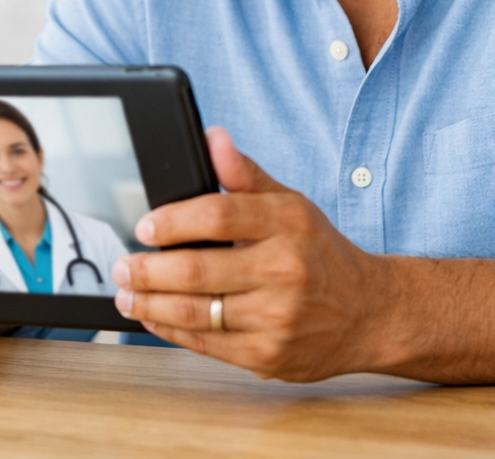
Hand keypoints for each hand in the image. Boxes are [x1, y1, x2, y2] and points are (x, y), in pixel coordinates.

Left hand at [111, 127, 392, 381]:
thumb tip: (213, 138)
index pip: (217, 215)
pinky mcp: (269, 355)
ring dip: (149, 302)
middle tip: (123, 264)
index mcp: (288, 224)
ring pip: (195, 312)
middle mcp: (284, 270)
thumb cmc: (321, 255)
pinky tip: (153, 316)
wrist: (371, 314)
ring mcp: (277, 318)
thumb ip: (245, 175)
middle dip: (147, 268)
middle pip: (196, 269)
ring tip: (127, 292)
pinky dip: (170, 330)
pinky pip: (206, 344)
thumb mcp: (291, 204)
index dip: (172, 220)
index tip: (144, 226)